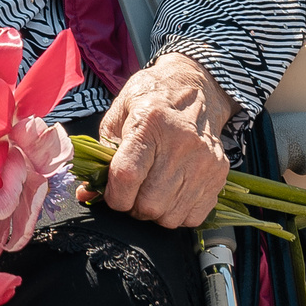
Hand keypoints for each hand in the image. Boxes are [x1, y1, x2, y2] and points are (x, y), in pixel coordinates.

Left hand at [101, 52, 233, 226]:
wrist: (195, 89)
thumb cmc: (151, 100)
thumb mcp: (118, 116)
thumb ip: (101, 156)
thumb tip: (87, 194)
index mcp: (150, 122)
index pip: (128, 176)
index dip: (114, 196)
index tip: (112, 195)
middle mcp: (181, 142)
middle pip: (150, 203)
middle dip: (133, 207)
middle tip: (132, 194)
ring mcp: (204, 160)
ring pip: (170, 216)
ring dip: (155, 213)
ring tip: (151, 192)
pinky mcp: (218, 173)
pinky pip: (193, 217)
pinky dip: (177, 214)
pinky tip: (171, 194)